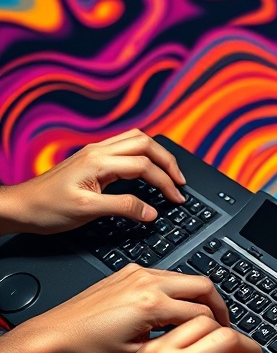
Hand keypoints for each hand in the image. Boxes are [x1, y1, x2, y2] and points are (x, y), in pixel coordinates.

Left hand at [0, 129, 185, 234]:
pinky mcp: (93, 159)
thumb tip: (151, 211)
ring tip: (170, 173)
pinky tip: (148, 169)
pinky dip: (144, 156)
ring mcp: (95, 153)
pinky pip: (126, 148)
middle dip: (168, 162)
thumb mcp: (87, 211)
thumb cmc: (47, 208)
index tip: (176, 198)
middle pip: (145, 143)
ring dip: (157, 155)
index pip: (144, 165)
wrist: (21, 206)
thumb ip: (123, 207)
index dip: (165, 182)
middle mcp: (98, 151)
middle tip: (180, 182)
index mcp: (98, 161)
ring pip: (137, 140)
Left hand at [16, 264, 228, 352]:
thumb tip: (195, 342)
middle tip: (223, 323)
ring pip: (186, 277)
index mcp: (152, 304)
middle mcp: (147, 282)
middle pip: (203, 285)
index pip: (202, 313)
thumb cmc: (86, 349)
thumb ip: (172, 343)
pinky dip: (178, 289)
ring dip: (199, 295)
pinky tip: (176, 305)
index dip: (218, 328)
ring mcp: (137, 273)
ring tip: (202, 316)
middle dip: (218, 305)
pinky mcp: (128, 271)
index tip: (222, 338)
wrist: (53, 336)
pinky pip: (166, 274)